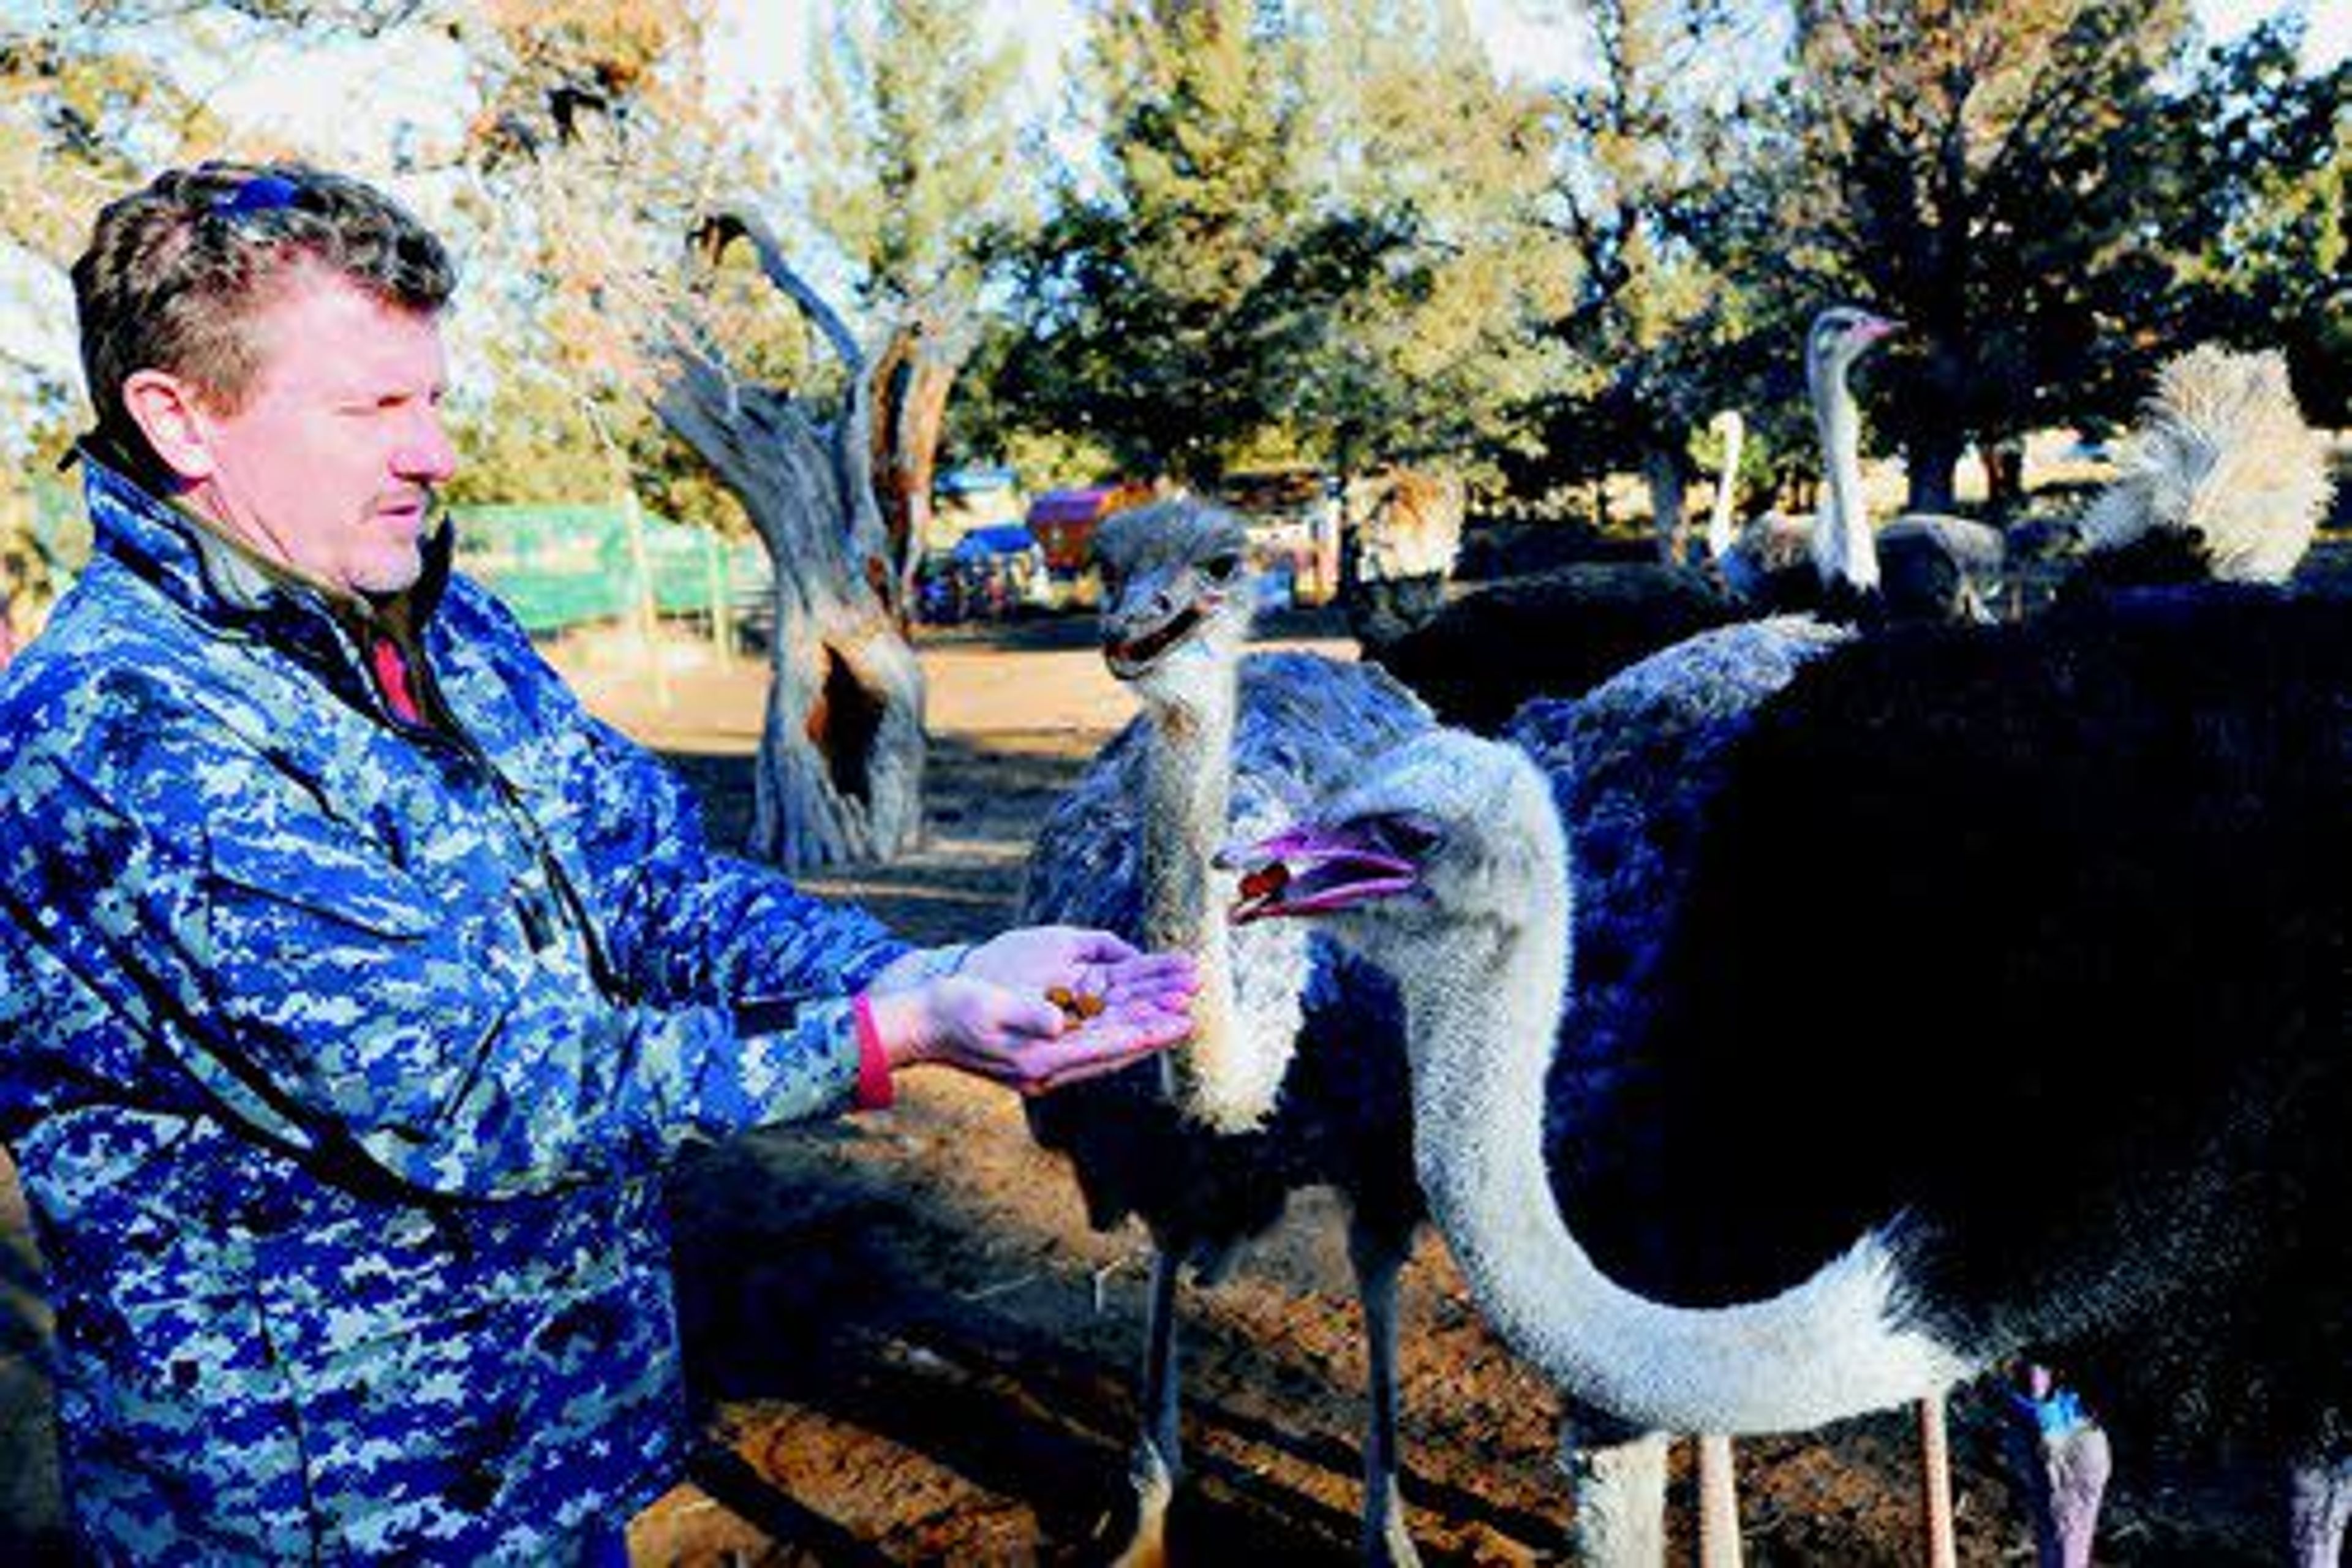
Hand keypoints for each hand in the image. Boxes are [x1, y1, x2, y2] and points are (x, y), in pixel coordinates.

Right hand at [865, 927, 1198, 1094]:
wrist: (921, 1026)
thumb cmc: (953, 1009)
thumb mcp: (989, 1006)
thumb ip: (1027, 1015)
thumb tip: (1058, 1022)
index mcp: (1040, 1060)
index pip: (1107, 1046)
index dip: (1147, 1033)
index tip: (1180, 1020)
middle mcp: (1048, 1071)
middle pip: (1114, 1052)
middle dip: (1152, 1034)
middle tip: (1190, 1017)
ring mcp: (1043, 1070)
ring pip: (1104, 1052)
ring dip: (1137, 1034)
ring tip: (1169, 1018)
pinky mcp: (1038, 1063)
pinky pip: (1088, 1050)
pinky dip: (1113, 1037)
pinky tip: (1128, 1025)